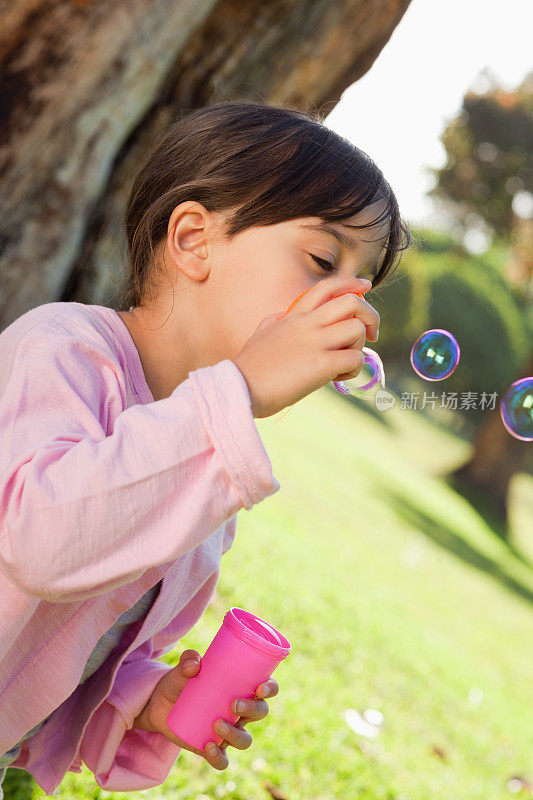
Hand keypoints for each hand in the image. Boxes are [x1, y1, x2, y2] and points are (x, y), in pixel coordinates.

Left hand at [132, 649, 278, 770]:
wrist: (160, 704)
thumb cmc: (180, 681)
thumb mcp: (183, 668)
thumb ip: (188, 661)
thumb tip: (194, 664)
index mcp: (240, 688)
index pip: (266, 688)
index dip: (270, 689)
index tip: (260, 688)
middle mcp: (239, 711)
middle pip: (260, 713)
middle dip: (252, 710)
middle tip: (233, 704)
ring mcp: (227, 731)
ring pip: (244, 739)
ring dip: (235, 734)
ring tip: (216, 724)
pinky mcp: (212, 748)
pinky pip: (223, 760)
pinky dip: (218, 757)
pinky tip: (207, 747)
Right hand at [234, 275, 378, 418]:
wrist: (239, 387)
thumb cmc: (248, 366)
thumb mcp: (261, 333)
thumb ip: (273, 322)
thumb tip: (279, 318)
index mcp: (294, 316)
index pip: (328, 287)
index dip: (352, 283)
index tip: (366, 287)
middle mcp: (307, 324)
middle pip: (353, 303)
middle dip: (370, 316)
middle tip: (371, 335)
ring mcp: (315, 342)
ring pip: (358, 330)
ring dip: (359, 348)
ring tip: (344, 363)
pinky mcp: (321, 364)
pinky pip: (355, 359)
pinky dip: (354, 370)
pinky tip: (337, 378)